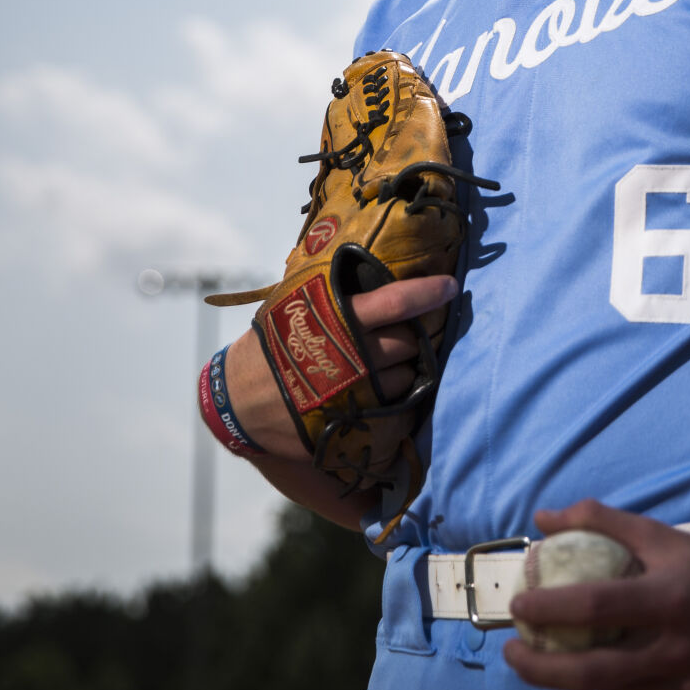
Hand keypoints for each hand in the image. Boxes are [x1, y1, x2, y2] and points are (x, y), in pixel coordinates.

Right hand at [223, 273, 459, 462]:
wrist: (238, 400)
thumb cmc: (271, 344)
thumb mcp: (294, 306)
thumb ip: (332, 294)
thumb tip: (369, 267)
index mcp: (337, 319)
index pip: (395, 302)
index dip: (427, 293)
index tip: (450, 287)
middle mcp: (351, 355)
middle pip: (407, 342)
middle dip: (412, 337)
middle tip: (405, 334)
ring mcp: (353, 391)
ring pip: (404, 377)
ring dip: (405, 370)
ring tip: (388, 366)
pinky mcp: (353, 422)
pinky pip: (396, 412)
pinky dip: (399, 403)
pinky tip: (388, 394)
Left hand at [504, 500, 689, 689]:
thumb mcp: (659, 535)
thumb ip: (601, 521)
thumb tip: (542, 518)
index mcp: (667, 598)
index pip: (594, 606)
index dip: (548, 608)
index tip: (517, 606)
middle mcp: (678, 649)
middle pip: (592, 673)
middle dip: (540, 668)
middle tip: (514, 652)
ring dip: (583, 678)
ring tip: (570, 656)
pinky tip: (618, 675)